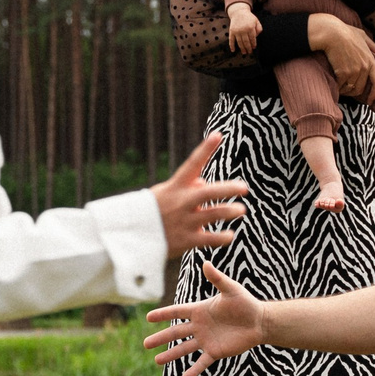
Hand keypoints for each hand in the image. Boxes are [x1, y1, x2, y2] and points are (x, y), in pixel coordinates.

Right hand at [143, 260, 264, 375]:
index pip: (177, 312)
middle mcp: (199, 326)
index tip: (149, 317)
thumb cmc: (246, 303)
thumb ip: (217, 278)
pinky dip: (194, 370)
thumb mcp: (231, 289)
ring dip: (170, 355)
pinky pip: (202, 362)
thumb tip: (206, 263)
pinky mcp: (215, 352)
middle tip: (145, 344)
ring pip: (184, 348)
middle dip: (161, 338)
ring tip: (156, 361)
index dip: (163, 314)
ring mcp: (206, 340)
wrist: (260, 321)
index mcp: (200, 310)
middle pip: (176, 332)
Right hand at [150, 134, 246, 258]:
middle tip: (244, 187)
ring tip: (241, 211)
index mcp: (175, 186)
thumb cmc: (152, 211)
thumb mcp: (165, 193)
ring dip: (229, 212)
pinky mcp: (186, 240)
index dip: (205, 149)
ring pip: (212, 215)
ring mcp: (184, 222)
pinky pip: (209, 239)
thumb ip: (186, 187)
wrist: (131, 237)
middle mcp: (181, 202)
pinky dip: (222, 238)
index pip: (192, 164)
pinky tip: (230, 235)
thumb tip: (204, 182)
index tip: (217, 135)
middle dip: (228, 189)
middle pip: (208, 192)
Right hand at [226, 2, 259, 52]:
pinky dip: (232, 45)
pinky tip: (233, 50)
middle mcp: (243, 30)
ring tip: (244, 52)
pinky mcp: (232, 31)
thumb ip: (259, 29)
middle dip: (248, 48)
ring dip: (242, 48)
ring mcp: (237, 31)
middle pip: (246, 42)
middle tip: (249, 52)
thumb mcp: (256, 21)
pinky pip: (231, 40)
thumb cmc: (249, 17)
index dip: (253, 44)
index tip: (254, 47)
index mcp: (250, 27)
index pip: (253, 38)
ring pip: (240, 42)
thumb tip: (256, 37)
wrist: (238, 12)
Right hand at [306, 14, 374, 98]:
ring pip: (350, 89)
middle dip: (353, 93)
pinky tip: (334, 82)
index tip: (370, 102)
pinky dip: (337, 86)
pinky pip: (341, 85)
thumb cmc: (345, 32)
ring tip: (339, 86)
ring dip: (344, 90)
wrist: (332, 33)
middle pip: (360, 89)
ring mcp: (354, 71)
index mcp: (371, 61)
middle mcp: (364, 68)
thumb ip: (372, 45)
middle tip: (346, 92)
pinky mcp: (343, 73)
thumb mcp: (362, 35)